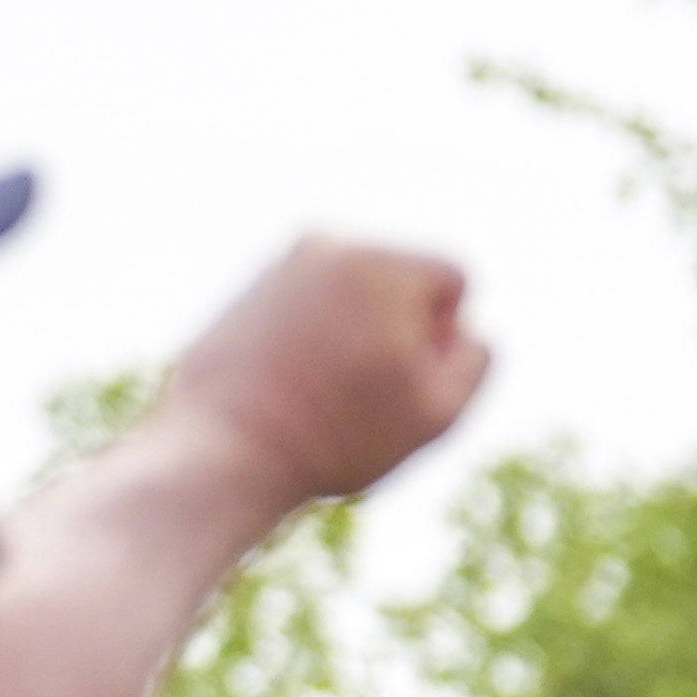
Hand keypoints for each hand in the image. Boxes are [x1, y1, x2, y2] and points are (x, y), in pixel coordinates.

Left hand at [156, 240, 488, 516]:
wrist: (220, 453)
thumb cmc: (335, 437)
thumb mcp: (437, 411)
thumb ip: (476, 358)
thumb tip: (461, 327)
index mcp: (381, 260)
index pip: (453, 280)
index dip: (441, 338)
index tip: (400, 378)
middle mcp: (328, 243)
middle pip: (399, 282)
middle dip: (394, 327)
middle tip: (355, 388)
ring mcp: (277, 264)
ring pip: (351, 296)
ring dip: (351, 333)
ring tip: (318, 389)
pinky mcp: (242, 293)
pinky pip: (304, 308)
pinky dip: (307, 339)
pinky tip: (286, 385)